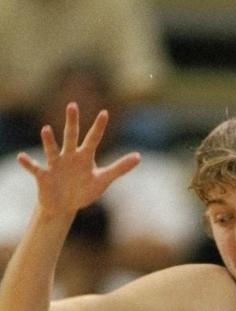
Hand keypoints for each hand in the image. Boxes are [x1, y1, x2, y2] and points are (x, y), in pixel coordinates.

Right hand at [16, 102, 140, 219]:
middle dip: (72, 123)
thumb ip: (120, 168)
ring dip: (49, 141)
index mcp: (84, 156)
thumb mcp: (103, 179)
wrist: (64, 205)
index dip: (99, 127)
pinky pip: (34, 168)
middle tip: (73, 105)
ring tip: (46, 129)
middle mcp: (69, 156)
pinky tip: (22, 157)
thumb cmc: (84, 189)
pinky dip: (28, 163)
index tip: (105, 113)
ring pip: (52, 150)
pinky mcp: (43, 176)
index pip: (93, 139)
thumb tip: (139, 156)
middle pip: (71, 137)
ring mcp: (55, 164)